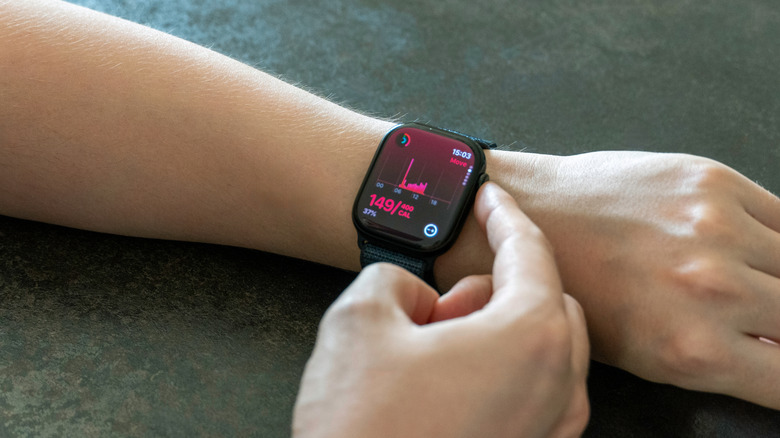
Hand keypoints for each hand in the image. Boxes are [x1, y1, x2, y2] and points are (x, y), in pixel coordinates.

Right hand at [293, 183, 589, 437]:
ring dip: (495, 332)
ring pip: (542, 349)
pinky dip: (502, 371)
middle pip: (545, 301)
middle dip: (494, 286)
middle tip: (437, 301)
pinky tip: (446, 385)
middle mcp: (558, 385)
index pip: (529, 251)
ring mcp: (551, 429)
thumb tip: (416, 293)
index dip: (503, 214)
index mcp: (528, 337)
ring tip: (431, 353)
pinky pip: (536, 392)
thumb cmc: (364, 428)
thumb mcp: (359, 317)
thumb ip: (396, 277)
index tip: (489, 196)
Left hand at [503, 151, 779, 408]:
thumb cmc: (579, 289)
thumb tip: (775, 351)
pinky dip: (776, 236)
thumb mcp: (644, 353)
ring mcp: (717, 230)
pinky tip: (748, 244)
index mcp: (693, 349)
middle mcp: (713, 291)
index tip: (775, 353)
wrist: (534, 215)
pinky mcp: (713, 181)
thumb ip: (719, 358)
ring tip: (753, 279)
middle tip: (759, 314)